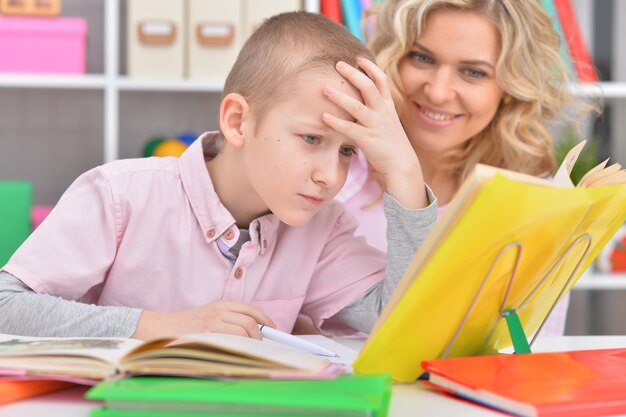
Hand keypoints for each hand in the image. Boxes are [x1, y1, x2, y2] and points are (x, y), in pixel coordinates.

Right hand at [132, 301, 274, 340]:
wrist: (162, 328)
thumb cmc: (187, 325)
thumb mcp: (209, 315)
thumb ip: (227, 318)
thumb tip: (252, 329)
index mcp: (220, 305)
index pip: (249, 309)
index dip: (264, 318)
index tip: (272, 327)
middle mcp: (218, 311)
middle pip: (249, 321)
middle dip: (260, 334)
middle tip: (260, 343)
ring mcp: (212, 323)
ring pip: (243, 331)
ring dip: (251, 342)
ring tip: (250, 349)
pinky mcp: (207, 334)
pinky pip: (231, 340)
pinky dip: (240, 346)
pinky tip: (239, 351)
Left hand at [322, 57, 427, 208]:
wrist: (402, 165)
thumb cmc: (391, 143)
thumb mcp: (387, 121)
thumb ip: (377, 109)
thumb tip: (362, 100)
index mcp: (387, 106)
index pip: (381, 80)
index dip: (370, 68)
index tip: (358, 58)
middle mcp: (382, 113)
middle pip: (368, 87)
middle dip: (353, 74)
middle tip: (338, 64)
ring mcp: (375, 125)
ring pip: (357, 106)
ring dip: (340, 97)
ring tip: (325, 89)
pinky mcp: (368, 140)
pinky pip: (350, 129)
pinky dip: (336, 122)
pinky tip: (323, 117)